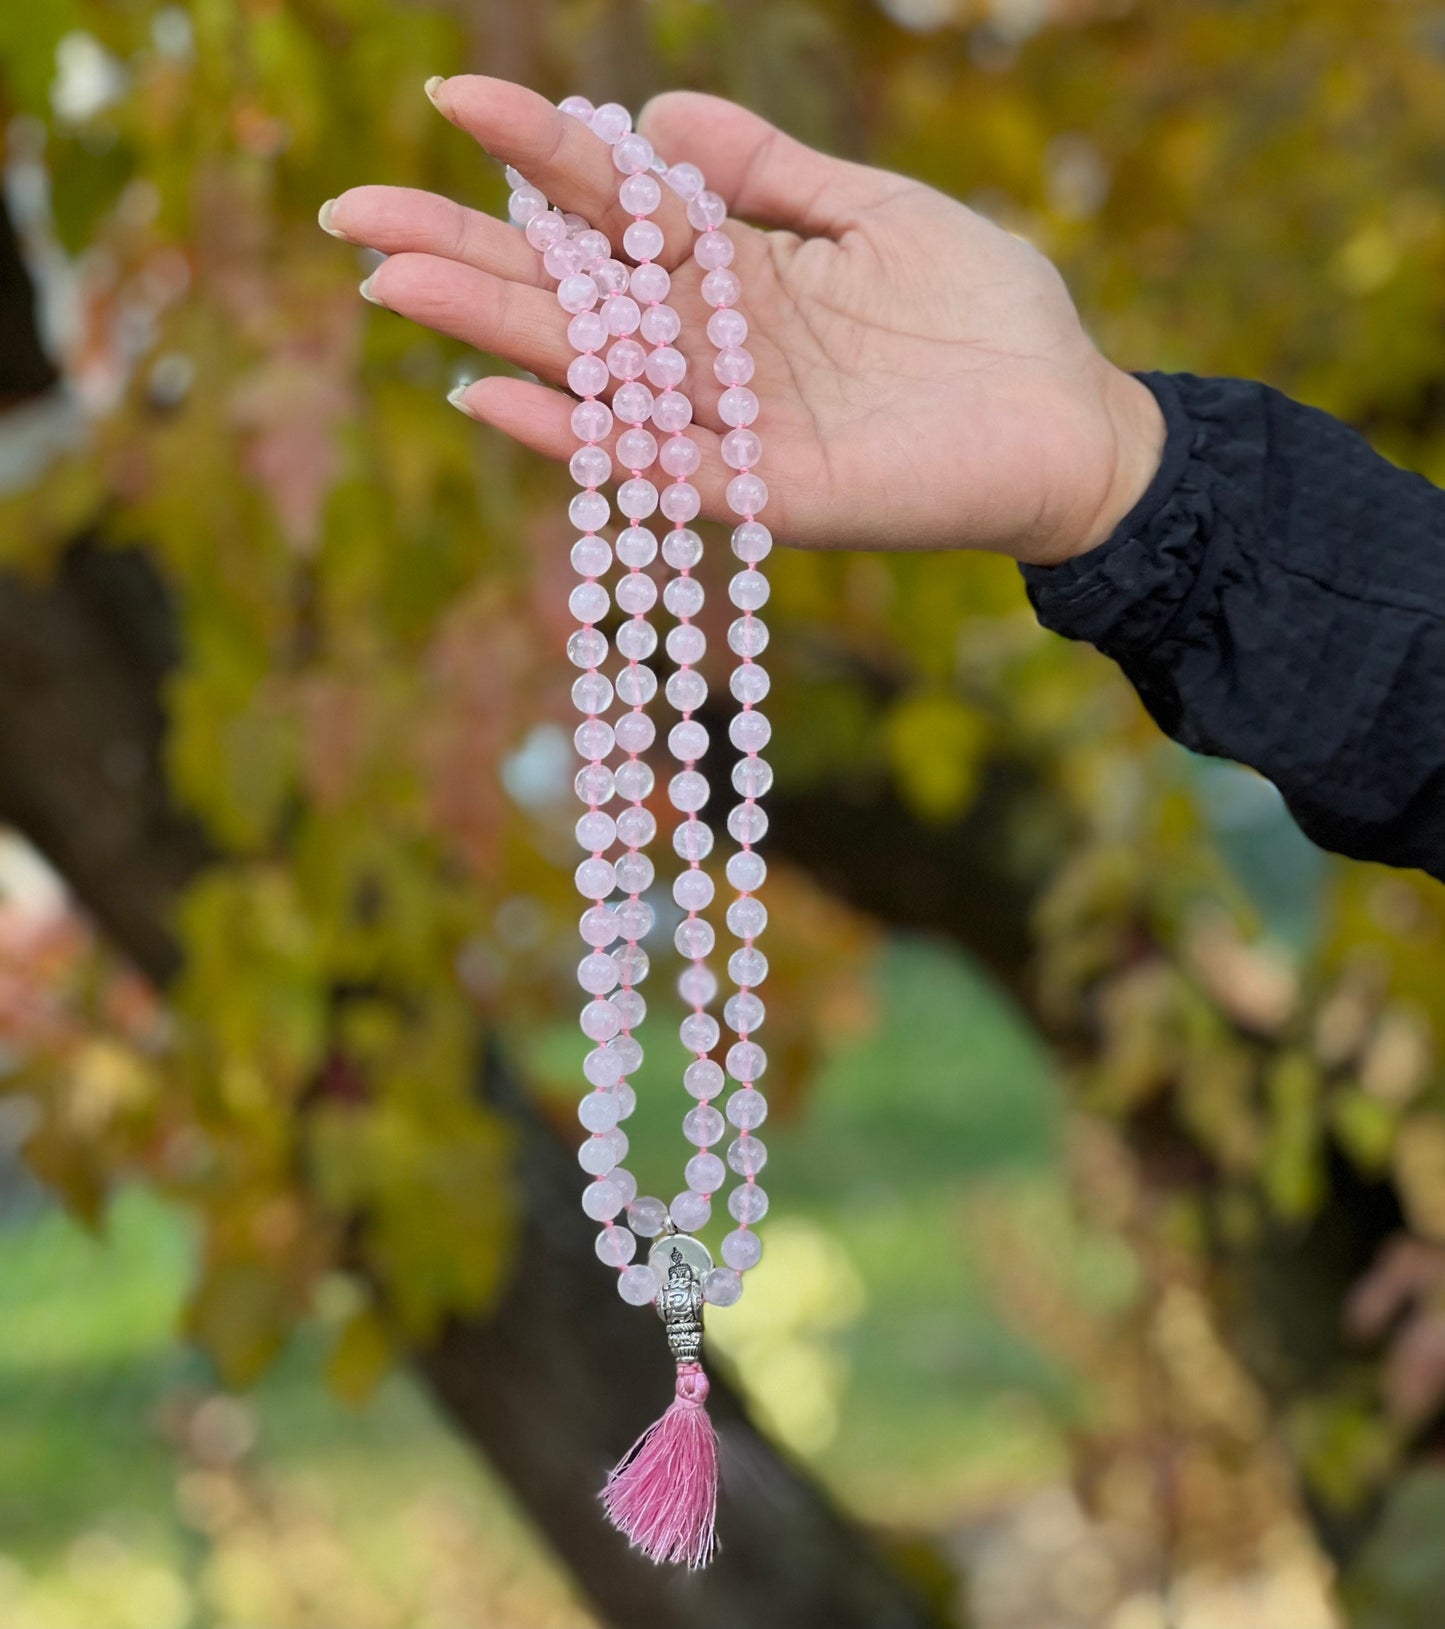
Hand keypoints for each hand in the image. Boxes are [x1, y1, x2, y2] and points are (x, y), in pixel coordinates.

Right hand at [323, 77, 1163, 565]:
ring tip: (394, 286)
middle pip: (575, 298)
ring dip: (496, 336)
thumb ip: (771, 174)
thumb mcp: (876, 213)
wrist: (1069, 420)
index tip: (452, 97)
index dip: (538, 156)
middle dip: (466, 254)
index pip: (616, 212)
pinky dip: (584, 438)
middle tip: (352, 216)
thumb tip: (657, 119)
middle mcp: (715, 352)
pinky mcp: (771, 493)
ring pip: (597, 376)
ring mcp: (736, 425)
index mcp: (737, 275)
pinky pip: (660, 467)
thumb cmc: (985, 316)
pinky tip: (502, 398)